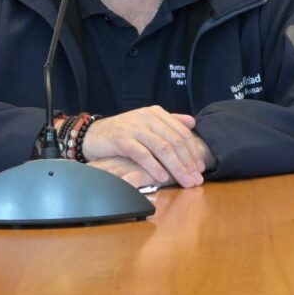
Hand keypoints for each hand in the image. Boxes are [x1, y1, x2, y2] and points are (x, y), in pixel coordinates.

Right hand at [82, 106, 213, 187]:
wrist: (93, 135)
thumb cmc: (123, 134)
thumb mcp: (147, 124)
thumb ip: (169, 122)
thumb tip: (193, 122)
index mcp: (156, 113)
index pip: (181, 132)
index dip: (193, 151)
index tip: (201, 168)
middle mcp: (147, 117)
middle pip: (174, 141)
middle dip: (188, 162)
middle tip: (196, 179)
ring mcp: (134, 127)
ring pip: (162, 148)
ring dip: (176, 167)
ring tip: (184, 181)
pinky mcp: (121, 139)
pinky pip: (142, 154)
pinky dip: (154, 167)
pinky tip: (163, 178)